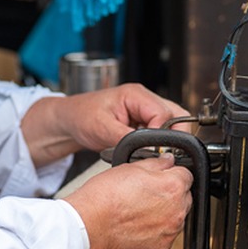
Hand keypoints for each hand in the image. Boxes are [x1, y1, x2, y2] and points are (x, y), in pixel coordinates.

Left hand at [21, 83, 190, 166]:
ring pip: (173, 123)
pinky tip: (146, 149)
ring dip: (167, 139)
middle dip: (174, 136)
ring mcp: (146, 109)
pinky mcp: (145, 120)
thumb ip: (127, 138)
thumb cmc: (82, 117)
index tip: (155, 150)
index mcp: (136, 94)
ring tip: (153, 151)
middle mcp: (145, 99)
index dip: (163, 134)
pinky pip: (163, 130)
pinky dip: (159, 142)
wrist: (71, 119)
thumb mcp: (102, 129)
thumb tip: (147, 150)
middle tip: (162, 153)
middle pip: (177, 115)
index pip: (165, 113)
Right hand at [64, 152, 192, 248]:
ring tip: (139, 210)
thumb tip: (168, 161)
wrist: (89, 224)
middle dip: (170, 194)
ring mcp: (169, 232)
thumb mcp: (131, 167)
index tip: (161, 177)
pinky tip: (138, 225)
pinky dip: (155, 232)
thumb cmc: (105, 196)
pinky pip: (164, 236)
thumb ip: (157, 163)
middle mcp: (177, 211)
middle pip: (184, 198)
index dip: (172, 174)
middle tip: (147, 194)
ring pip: (175, 218)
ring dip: (164, 213)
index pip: (186, 175)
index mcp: (173, 187)